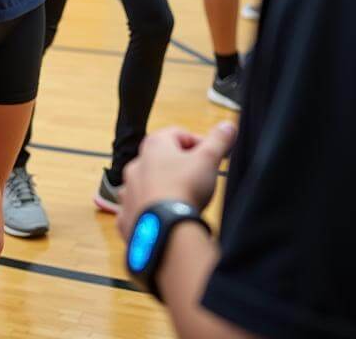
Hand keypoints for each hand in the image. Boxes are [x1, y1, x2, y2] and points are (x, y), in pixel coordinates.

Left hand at [117, 123, 236, 240]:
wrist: (166, 228)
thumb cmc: (185, 187)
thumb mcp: (208, 158)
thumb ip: (219, 140)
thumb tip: (228, 126)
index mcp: (154, 145)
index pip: (178, 134)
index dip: (198, 143)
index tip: (211, 157)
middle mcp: (136, 164)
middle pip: (162, 159)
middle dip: (181, 167)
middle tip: (200, 180)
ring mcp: (129, 190)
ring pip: (147, 183)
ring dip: (163, 188)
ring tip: (183, 200)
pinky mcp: (127, 214)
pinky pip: (138, 208)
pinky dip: (151, 211)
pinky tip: (165, 217)